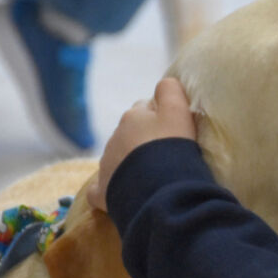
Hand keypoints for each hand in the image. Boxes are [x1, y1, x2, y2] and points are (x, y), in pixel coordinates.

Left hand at [88, 77, 197, 208]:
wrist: (158, 188)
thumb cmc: (171, 147)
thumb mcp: (178, 111)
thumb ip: (170, 90)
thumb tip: (164, 83)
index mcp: (132, 117)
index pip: (145, 109)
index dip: (160, 118)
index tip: (175, 131)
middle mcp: (115, 137)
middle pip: (129, 134)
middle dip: (142, 140)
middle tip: (164, 155)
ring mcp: (106, 165)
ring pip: (117, 159)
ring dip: (130, 164)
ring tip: (151, 177)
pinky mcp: (102, 191)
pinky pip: (100, 188)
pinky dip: (109, 189)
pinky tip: (120, 195)